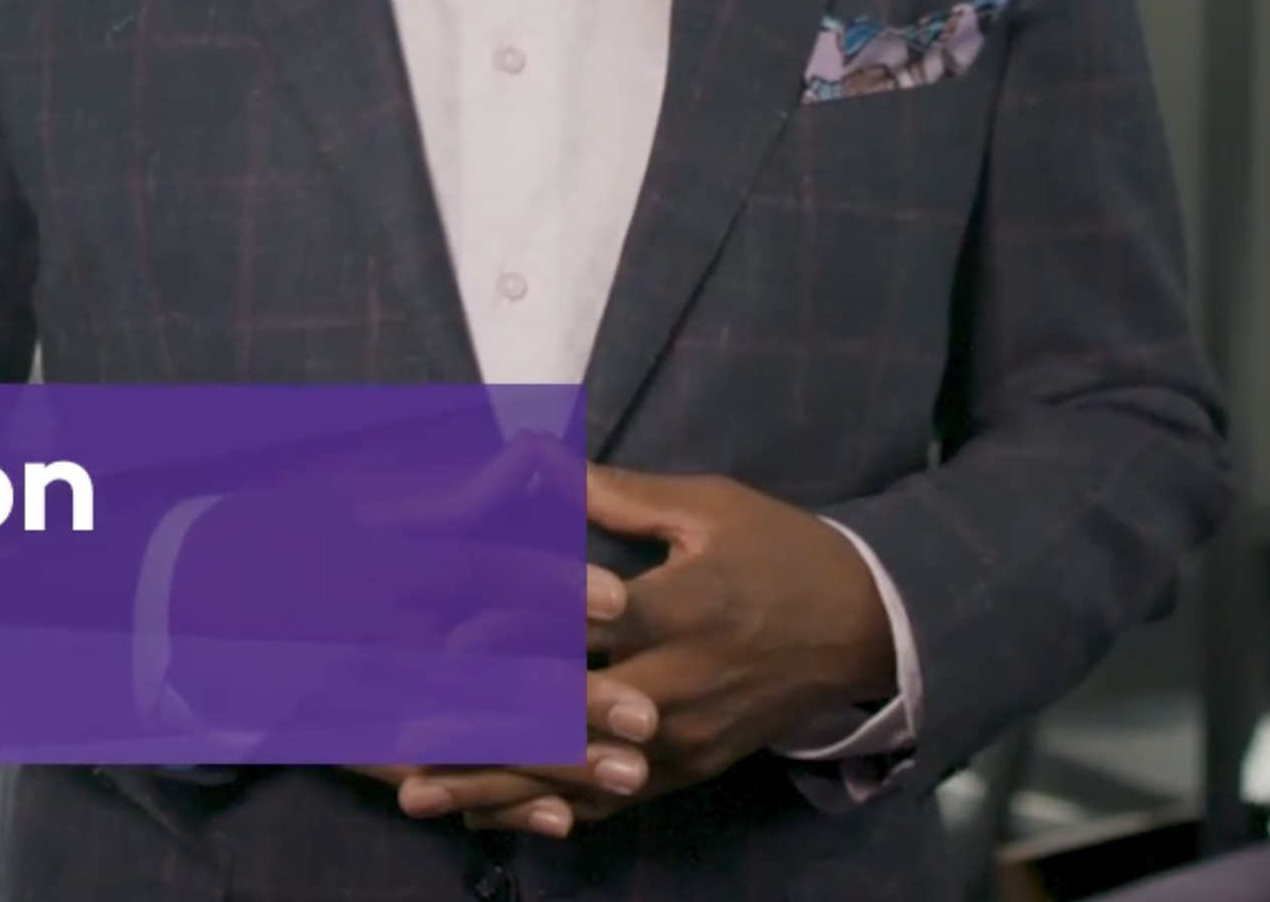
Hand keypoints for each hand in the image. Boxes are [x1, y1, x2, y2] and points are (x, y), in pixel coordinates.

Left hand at [393, 465, 896, 822]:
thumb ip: (617, 493)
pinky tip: (483, 818)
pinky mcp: (688, 772)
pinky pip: (608, 803)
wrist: (865, 629)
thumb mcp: (708, 507)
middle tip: (404, 736)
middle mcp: (682, 685)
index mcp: (687, 608)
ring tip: (420, 793)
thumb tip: (533, 450)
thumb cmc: (779, 551)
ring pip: (578, 773)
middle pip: (570, 714)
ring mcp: (685, 741)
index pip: (591, 624)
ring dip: (496, 785)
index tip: (449, 637)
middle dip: (486, 727)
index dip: (518, 632)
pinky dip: (543, 812)